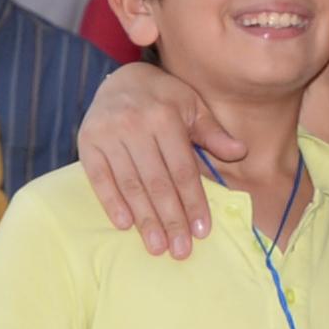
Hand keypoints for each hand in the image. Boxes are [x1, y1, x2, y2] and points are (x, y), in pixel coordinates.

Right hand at [78, 62, 242, 258]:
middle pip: (157, 182)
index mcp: (165, 116)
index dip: (193, 202)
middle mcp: (135, 125)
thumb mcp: (193, 106)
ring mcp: (108, 134)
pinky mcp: (87, 142)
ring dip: (145, 219)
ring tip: (157, 247)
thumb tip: (240, 152)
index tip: (201, 231)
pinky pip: (100, 178)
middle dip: (171, 219)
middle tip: (180, 251)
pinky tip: (126, 225)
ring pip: (130, 184)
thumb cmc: (164, 98)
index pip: (183, 169)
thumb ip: (213, 132)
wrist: (121, 78)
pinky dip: (112, 203)